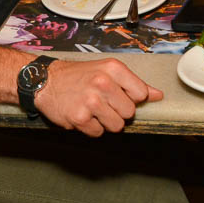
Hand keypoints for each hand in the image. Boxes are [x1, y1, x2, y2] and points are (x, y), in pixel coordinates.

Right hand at [38, 58, 161, 136]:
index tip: (119, 95)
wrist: (45, 80)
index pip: (141, 94)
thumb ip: (134, 84)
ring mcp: (91, 101)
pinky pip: (98, 133)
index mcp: (113, 69)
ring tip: (93, 110)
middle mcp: (103, 83)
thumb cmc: (79, 75)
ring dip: (106, 122)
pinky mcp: (79, 118)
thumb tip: (158, 95)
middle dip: (118, 112)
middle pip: (129, 113)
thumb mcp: (107, 71)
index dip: (132, 98)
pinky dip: (91, 128)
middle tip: (104, 103)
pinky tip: (83, 115)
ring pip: (116, 126)